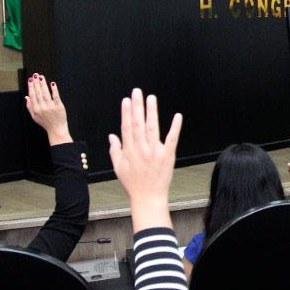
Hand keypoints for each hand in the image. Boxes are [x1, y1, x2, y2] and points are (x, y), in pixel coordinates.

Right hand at [25, 73, 71, 143]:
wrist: (56, 129)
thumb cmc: (46, 123)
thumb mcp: (34, 116)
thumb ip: (30, 106)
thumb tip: (26, 97)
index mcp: (36, 110)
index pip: (32, 96)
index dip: (31, 87)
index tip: (30, 80)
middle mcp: (42, 108)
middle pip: (38, 93)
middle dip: (36, 83)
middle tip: (35, 75)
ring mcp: (51, 107)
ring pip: (46, 94)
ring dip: (43, 84)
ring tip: (41, 77)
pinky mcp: (59, 106)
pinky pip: (56, 96)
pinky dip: (54, 90)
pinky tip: (52, 83)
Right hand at [107, 89, 181, 218]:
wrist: (148, 197)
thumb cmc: (133, 183)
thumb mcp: (118, 167)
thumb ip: (114, 150)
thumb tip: (111, 136)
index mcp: (129, 151)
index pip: (127, 128)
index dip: (126, 113)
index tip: (126, 101)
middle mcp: (141, 149)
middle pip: (138, 124)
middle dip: (137, 107)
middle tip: (137, 92)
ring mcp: (155, 152)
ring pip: (152, 128)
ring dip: (151, 112)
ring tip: (151, 98)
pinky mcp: (167, 156)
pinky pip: (172, 139)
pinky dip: (175, 128)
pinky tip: (177, 116)